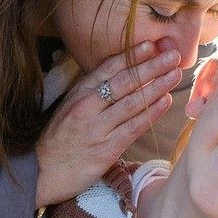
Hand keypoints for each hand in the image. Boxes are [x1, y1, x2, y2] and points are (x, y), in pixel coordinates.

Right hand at [35, 42, 181, 206]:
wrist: (43, 172)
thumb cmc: (59, 140)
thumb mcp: (68, 108)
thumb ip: (90, 93)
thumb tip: (118, 76)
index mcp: (78, 93)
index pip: (108, 69)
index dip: (131, 56)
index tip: (151, 45)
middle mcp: (87, 106)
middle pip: (124, 82)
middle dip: (150, 67)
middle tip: (173, 55)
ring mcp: (97, 127)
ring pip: (132, 102)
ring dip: (156, 86)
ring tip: (174, 75)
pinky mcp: (106, 148)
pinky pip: (133, 127)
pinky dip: (151, 112)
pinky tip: (165, 101)